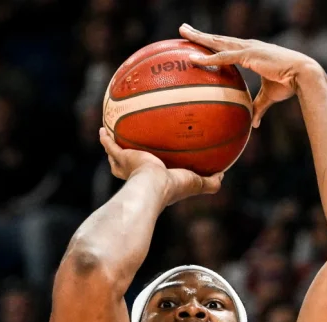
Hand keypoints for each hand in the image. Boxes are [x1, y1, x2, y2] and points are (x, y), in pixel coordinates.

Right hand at [98, 128, 221, 204]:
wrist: (153, 186)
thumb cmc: (174, 187)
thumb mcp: (197, 183)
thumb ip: (210, 182)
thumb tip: (223, 175)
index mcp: (155, 179)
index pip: (153, 173)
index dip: (154, 168)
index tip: (156, 163)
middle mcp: (138, 174)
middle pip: (131, 165)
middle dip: (128, 158)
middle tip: (129, 148)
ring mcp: (127, 166)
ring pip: (117, 156)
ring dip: (114, 148)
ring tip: (111, 136)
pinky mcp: (121, 157)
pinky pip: (111, 146)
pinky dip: (106, 139)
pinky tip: (103, 129)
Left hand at [179, 24, 315, 127]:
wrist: (303, 76)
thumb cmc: (289, 84)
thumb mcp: (269, 96)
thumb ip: (258, 108)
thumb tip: (254, 124)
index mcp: (251, 52)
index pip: (227, 46)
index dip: (212, 43)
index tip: (199, 42)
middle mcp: (247, 46)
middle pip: (218, 39)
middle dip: (200, 34)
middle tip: (183, 29)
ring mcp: (248, 48)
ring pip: (217, 41)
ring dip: (199, 37)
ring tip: (183, 31)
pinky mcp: (249, 54)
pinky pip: (224, 56)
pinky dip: (208, 57)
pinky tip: (193, 58)